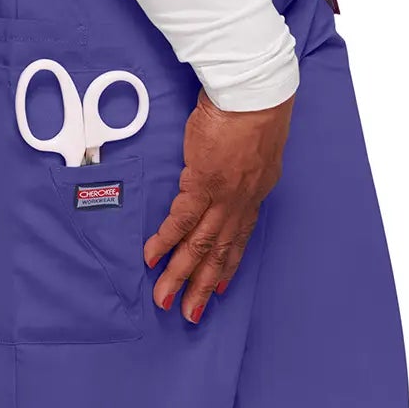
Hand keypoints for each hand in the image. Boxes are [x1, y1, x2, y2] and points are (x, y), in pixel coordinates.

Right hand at [144, 92, 292, 322]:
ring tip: (166, 299)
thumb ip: (242, 166)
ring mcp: (223, 196)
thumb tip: (230, 171)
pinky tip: (153, 260)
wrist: (254, 94)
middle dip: (202, 286)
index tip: (219, 287)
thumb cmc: (255, 109)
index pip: (240, 237)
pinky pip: (182, 221)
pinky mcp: (203, 184)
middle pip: (219, 252)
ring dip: (181, 275)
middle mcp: (242, 202)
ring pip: (200, 245)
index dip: (228, 265)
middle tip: (189, 314)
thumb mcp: (255, 146)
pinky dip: (166, 242)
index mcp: (255, 193)